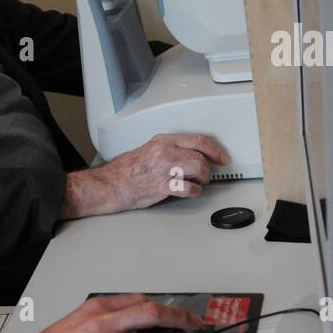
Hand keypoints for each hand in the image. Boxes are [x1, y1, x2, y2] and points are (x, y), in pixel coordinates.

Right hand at [28, 293, 205, 332]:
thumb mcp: (77, 320)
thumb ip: (103, 318)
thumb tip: (131, 324)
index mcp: (98, 308)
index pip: (139, 301)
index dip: (164, 307)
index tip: (177, 313)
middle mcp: (104, 322)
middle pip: (152, 315)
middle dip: (180, 319)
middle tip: (195, 326)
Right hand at [62, 134, 229, 217]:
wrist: (112, 184)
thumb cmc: (127, 171)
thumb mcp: (149, 150)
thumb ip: (170, 150)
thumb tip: (191, 155)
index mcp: (162, 141)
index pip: (198, 140)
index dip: (214, 150)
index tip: (221, 157)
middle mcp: (165, 152)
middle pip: (200, 156)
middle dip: (207, 168)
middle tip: (205, 174)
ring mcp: (164, 169)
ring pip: (198, 169)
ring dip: (202, 179)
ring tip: (198, 182)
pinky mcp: (163, 186)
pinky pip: (189, 188)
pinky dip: (194, 191)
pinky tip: (190, 191)